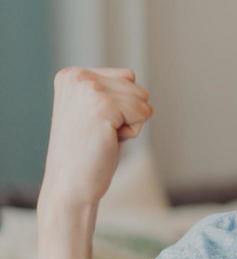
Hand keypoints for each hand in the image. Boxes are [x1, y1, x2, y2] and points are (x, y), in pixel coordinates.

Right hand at [38, 67, 153, 211]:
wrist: (70, 184)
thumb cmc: (87, 151)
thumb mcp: (93, 110)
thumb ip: (109, 89)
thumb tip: (131, 74)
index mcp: (71, 75)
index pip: (127, 77)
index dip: (122, 105)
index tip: (95, 123)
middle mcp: (77, 77)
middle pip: (136, 86)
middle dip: (128, 113)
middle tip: (100, 133)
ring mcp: (88, 89)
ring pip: (143, 99)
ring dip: (131, 123)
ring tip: (103, 136)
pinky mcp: (103, 106)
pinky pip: (144, 112)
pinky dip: (133, 131)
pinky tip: (108, 140)